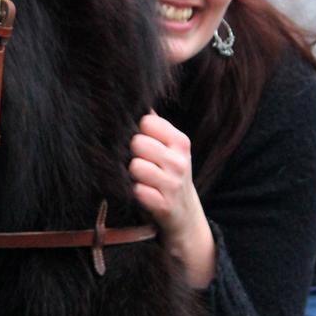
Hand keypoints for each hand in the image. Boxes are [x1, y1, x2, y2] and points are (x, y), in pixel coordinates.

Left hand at [128, 111, 214, 285]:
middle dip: (131, 154)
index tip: (141, 144)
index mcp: (181, 142)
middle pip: (137, 142)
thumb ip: (154, 125)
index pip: (146, 121)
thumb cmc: (169, 176)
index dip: (136, 132)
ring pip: (134, 166)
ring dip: (131, 175)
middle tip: (138, 164)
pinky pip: (136, 190)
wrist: (184, 217)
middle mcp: (180, 161)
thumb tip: (133, 98)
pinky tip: (141, 195)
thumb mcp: (169, 149)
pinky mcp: (163, 205)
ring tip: (140, 180)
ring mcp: (173, 184)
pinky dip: (134, 193)